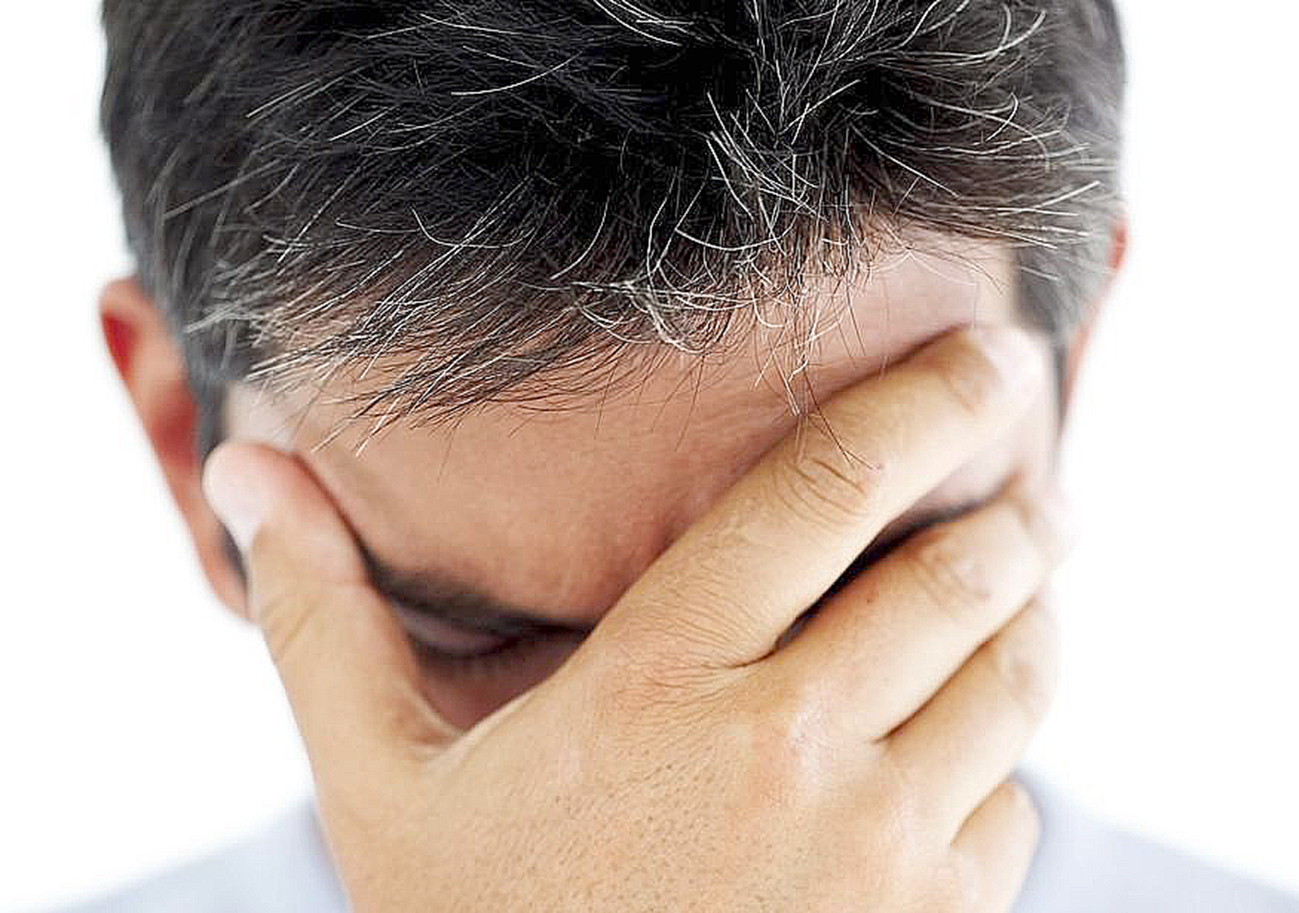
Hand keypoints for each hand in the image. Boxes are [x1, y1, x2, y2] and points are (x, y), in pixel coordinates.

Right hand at [203, 324, 1066, 911]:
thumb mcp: (377, 781)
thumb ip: (322, 615)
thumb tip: (249, 464)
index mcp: (661, 684)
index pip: (826, 489)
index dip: (927, 401)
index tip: (989, 351)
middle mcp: (791, 756)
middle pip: (962, 575)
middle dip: (1014, 513)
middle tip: (1026, 489)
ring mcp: (880, 858)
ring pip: (1016, 684)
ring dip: (1028, 625)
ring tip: (1016, 598)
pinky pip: (1016, 809)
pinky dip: (1001, 765)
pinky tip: (955, 759)